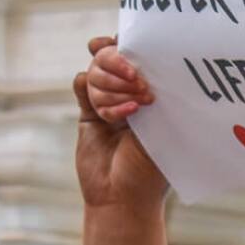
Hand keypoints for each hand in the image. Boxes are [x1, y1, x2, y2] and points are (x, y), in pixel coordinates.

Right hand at [73, 36, 168, 210]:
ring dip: (110, 87)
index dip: (130, 45)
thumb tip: (153, 63)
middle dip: (119, 65)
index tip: (127, 44)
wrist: (122, 200)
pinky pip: (83, 89)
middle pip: (112, 58)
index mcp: (154, 93)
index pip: (140, 57)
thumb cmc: (152, 169)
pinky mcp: (89, 116)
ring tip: (128, 111)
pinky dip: (88, 90)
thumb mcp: (162, 129)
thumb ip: (155, 96)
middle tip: (136, 80)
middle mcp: (131, 93)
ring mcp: (108, 102)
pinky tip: (98, 105)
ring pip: (97, 73)